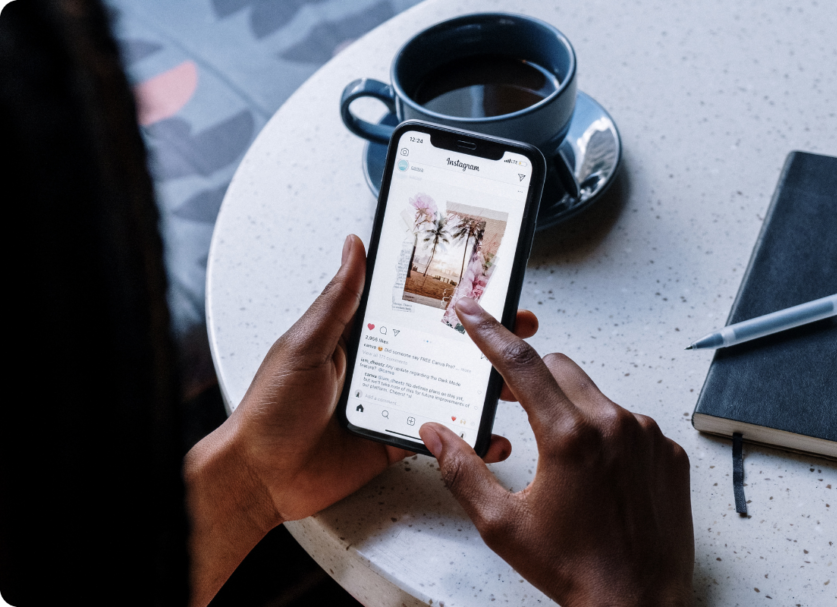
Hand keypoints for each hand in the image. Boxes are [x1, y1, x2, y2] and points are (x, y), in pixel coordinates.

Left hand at [184, 235, 538, 605]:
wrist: (262, 476)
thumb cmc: (272, 407)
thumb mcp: (306, 344)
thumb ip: (338, 300)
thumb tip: (354, 247)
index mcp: (365, 335)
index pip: (419, 308)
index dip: (454, 297)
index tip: (489, 283)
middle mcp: (386, 365)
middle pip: (446, 346)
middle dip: (487, 337)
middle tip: (520, 326)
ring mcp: (397, 402)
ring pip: (452, 388)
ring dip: (487, 385)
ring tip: (516, 381)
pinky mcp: (400, 439)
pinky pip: (443, 435)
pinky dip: (470, 436)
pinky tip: (492, 434)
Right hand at [419, 298, 693, 606]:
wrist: (637, 603)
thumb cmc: (575, 568)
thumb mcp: (502, 524)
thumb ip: (462, 470)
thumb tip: (436, 434)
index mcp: (569, 437)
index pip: (521, 364)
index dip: (490, 332)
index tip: (474, 311)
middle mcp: (614, 425)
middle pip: (560, 369)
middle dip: (530, 377)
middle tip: (509, 401)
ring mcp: (647, 437)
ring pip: (596, 396)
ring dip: (570, 409)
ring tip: (560, 458)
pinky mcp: (668, 452)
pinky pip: (629, 423)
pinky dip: (606, 434)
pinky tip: (596, 474)